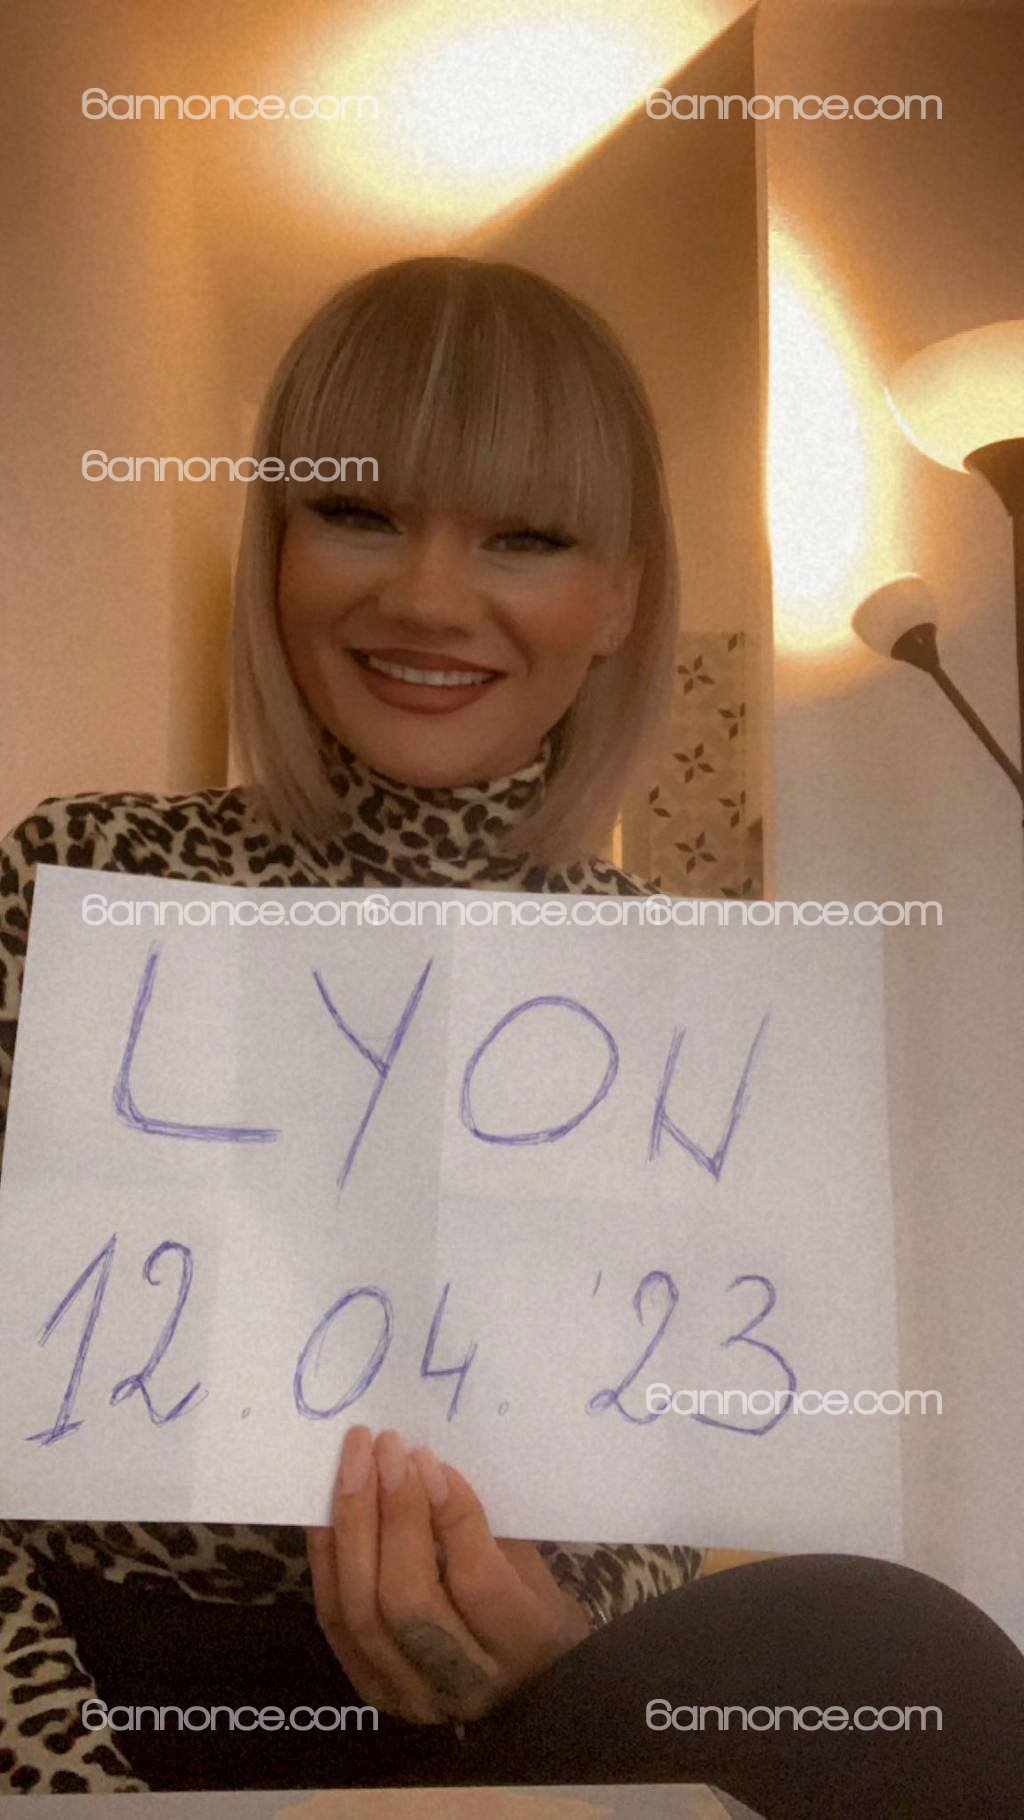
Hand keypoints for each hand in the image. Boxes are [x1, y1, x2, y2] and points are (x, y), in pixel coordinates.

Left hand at [307, 1426, 590, 1724]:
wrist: (523, 1688)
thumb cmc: (534, 1610)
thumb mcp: (532, 1567)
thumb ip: (484, 1528)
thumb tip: (424, 1468)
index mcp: (524, 1645)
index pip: (477, 1582)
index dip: (449, 1516)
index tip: (427, 1458)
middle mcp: (465, 1685)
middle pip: (408, 1600)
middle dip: (391, 1514)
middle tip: (385, 1447)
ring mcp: (412, 1696)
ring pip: (362, 1612)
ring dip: (352, 1528)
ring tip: (354, 1464)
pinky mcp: (373, 1691)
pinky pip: (335, 1621)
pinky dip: (329, 1559)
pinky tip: (329, 1510)